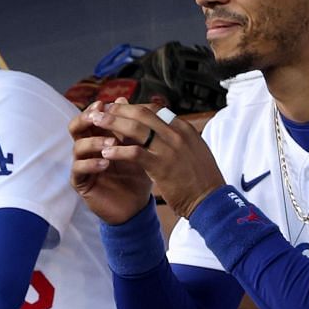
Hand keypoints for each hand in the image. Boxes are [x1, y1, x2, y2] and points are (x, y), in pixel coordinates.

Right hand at [68, 102, 157, 225]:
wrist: (137, 204)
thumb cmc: (136, 174)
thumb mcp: (136, 147)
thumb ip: (129, 126)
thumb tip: (122, 99)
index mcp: (98, 137)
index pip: (89, 117)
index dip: (94, 109)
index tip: (103, 104)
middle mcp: (87, 149)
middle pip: (75, 128)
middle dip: (85, 119)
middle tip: (97, 117)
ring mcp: (82, 165)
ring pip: (77, 147)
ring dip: (94, 142)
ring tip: (111, 144)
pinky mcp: (81, 183)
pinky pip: (78, 169)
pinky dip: (91, 164)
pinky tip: (105, 163)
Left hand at [83, 100, 223, 217]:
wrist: (211, 200)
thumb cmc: (201, 180)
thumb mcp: (193, 151)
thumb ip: (178, 139)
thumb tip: (162, 131)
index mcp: (184, 129)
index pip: (154, 109)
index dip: (133, 108)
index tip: (119, 110)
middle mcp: (176, 134)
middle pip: (142, 113)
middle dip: (119, 110)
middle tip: (101, 111)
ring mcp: (169, 149)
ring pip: (135, 128)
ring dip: (113, 123)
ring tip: (96, 123)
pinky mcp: (161, 166)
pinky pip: (134, 153)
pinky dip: (118, 150)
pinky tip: (106, 152)